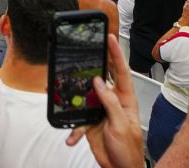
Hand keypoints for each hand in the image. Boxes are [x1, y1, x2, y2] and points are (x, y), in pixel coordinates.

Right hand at [67, 35, 144, 167]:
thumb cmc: (129, 150)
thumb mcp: (121, 125)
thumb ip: (110, 103)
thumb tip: (99, 82)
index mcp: (125, 100)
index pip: (122, 72)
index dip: (116, 54)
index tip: (110, 38)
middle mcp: (113, 102)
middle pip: (102, 78)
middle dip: (93, 64)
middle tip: (85, 50)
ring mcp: (100, 112)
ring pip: (84, 96)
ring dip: (73, 95)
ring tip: (59, 88)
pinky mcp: (90, 123)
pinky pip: (77, 120)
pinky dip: (72, 128)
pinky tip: (70, 136)